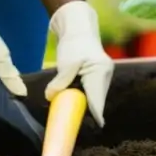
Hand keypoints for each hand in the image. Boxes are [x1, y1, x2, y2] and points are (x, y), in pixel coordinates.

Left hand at [44, 1, 113, 126]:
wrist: (78, 26)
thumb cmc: (74, 43)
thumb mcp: (66, 63)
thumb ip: (60, 81)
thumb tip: (50, 97)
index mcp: (100, 72)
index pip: (98, 101)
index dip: (94, 117)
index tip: (89, 129)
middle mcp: (105, 75)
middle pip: (97, 100)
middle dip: (86, 111)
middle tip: (72, 120)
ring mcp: (103, 74)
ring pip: (94, 96)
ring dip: (83, 102)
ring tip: (70, 108)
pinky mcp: (98, 73)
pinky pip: (91, 90)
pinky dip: (82, 95)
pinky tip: (73, 96)